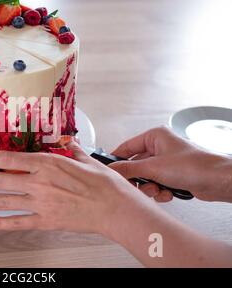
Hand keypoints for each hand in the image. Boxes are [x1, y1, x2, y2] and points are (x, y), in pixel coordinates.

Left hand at [0, 141, 139, 232]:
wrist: (116, 209)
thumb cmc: (103, 183)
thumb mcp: (85, 158)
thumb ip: (70, 149)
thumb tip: (65, 142)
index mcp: (47, 164)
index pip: (8, 159)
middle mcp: (39, 183)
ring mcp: (41, 204)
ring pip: (3, 202)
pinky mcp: (46, 221)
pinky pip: (17, 223)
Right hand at [109, 126, 231, 202]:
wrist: (218, 181)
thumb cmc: (194, 166)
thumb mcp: (154, 167)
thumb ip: (128, 169)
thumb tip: (111, 170)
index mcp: (154, 136)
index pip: (126, 147)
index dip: (117, 160)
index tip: (109, 171)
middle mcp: (160, 147)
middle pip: (135, 165)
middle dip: (138, 179)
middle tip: (137, 185)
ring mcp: (166, 162)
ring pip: (145, 177)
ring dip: (150, 187)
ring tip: (158, 189)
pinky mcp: (172, 175)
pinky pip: (156, 184)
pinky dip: (160, 191)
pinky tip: (168, 192)